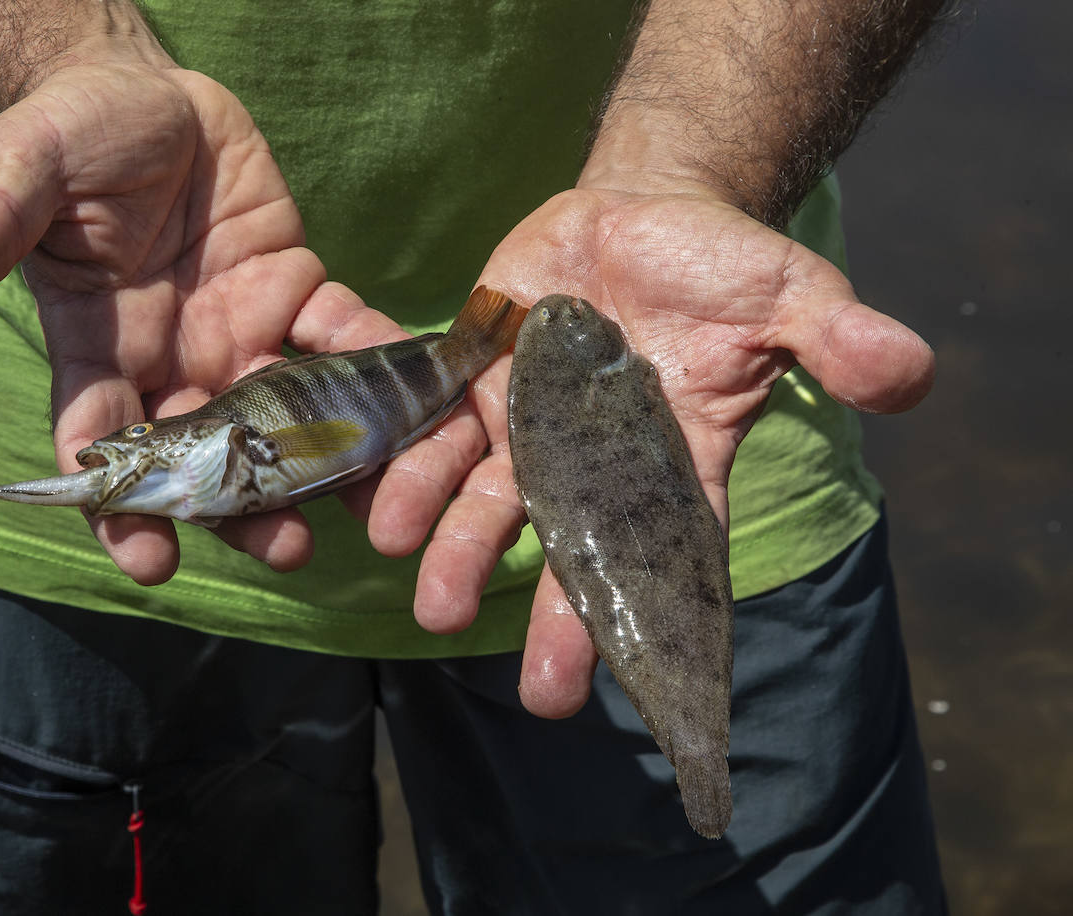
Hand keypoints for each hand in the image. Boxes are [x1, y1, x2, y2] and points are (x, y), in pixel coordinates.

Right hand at [0, 57, 399, 583]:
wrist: (146, 97)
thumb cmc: (71, 134)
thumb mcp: (25, 165)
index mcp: (101, 350)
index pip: (103, 444)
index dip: (121, 507)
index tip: (147, 563)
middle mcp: (176, 362)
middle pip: (209, 457)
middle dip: (243, 508)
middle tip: (284, 548)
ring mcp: (241, 333)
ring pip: (284, 417)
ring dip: (322, 464)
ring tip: (363, 509)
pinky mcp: (296, 292)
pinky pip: (342, 337)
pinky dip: (378, 370)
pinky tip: (417, 406)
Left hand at [368, 179, 934, 716]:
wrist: (639, 216)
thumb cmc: (720, 268)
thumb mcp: (788, 293)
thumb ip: (837, 338)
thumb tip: (911, 375)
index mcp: (673, 461)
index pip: (671, 555)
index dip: (657, 618)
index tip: (640, 685)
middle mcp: (591, 464)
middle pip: (571, 549)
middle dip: (553, 614)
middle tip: (536, 691)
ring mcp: (524, 425)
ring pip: (485, 496)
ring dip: (455, 542)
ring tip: (426, 588)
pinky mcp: (475, 379)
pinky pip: (433, 424)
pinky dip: (405, 457)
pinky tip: (372, 497)